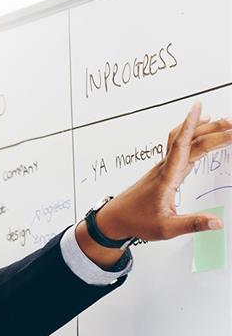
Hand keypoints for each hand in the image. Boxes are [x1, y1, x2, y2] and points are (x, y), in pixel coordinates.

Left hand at [77, 101, 231, 268]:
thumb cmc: (136, 221)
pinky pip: (180, 148)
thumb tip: (217, 223)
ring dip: (203, 130)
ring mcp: (164, 168)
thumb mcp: (166, 228)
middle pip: (190, 141)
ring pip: (184, 142)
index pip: (181, 146)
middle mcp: (165, 168)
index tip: (197, 107)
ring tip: (225, 123)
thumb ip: (192, 224)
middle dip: (213, 130)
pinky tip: (202, 133)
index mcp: (166, 178)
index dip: (190, 125)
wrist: (114, 219)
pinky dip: (193, 137)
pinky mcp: (165, 171)